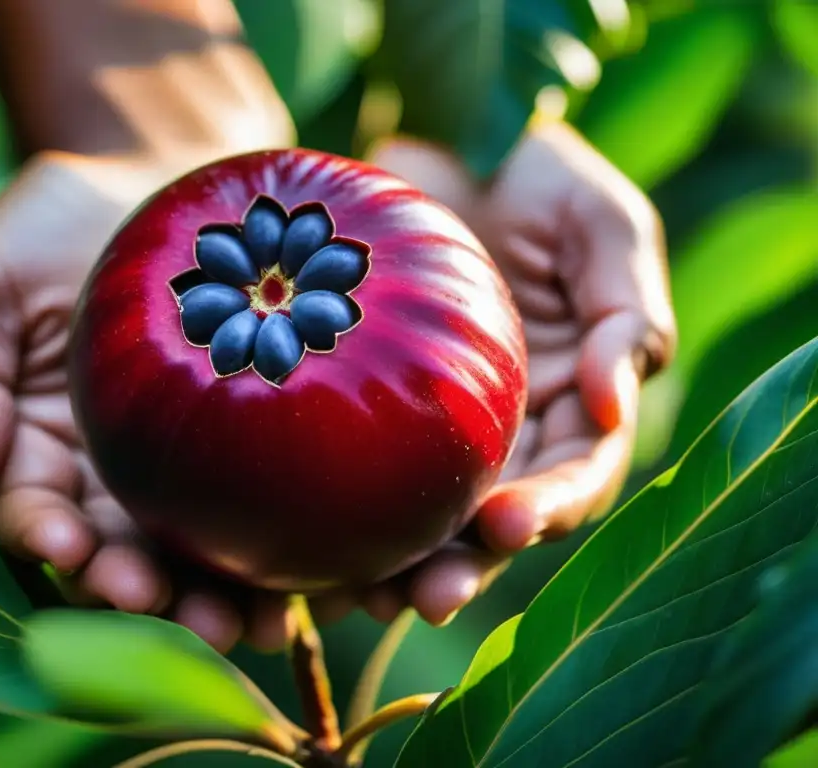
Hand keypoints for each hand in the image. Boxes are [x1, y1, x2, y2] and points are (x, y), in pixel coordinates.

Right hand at [0, 151, 296, 653]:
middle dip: (145, 597)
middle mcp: (111, 477)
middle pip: (124, 557)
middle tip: (175, 614)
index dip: (49, 543)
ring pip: (199, 552)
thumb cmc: (56, 220)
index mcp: (38, 451)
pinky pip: (267, 503)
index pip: (35, 515)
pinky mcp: (250, 446)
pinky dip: (289, 547)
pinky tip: (321, 576)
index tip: (71, 552)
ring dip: (221, 597)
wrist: (161, 174)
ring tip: (251, 624)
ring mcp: (184, 467)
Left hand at [316, 119, 676, 626]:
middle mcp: (509, 427)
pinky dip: (340, 510)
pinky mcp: (375, 406)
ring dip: (397, 563)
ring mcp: (439, 423)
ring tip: (364, 594)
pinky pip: (357, 467)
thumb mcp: (603, 227)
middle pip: (495, 518)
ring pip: (423, 513)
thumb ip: (627, 314)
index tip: (509, 523)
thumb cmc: (540, 179)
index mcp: (573, 400)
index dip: (550, 508)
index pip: (575, 474)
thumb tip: (614, 401)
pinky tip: (306, 544)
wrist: (450, 143)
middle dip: (466, 564)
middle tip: (426, 595)